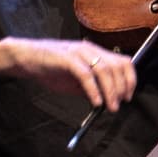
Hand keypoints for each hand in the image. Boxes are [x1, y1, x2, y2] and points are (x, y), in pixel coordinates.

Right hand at [0, 34, 138, 110]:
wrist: (27, 58)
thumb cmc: (51, 69)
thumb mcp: (76, 80)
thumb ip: (92, 86)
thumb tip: (108, 101)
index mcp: (95, 53)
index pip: (123, 61)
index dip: (130, 79)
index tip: (128, 96)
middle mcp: (90, 50)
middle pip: (117, 66)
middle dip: (122, 87)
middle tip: (119, 104)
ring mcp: (78, 53)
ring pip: (104, 70)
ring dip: (111, 91)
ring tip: (110, 106)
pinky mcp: (67, 59)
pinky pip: (85, 75)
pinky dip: (93, 90)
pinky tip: (95, 102)